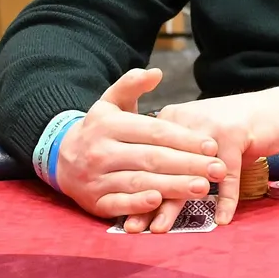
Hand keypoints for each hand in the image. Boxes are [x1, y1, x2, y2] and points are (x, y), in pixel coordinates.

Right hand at [56, 68, 227, 219]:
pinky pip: (119, 204)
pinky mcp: (94, 201)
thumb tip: (156, 73)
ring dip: (173, 186)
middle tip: (219, 169)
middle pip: (152, 158)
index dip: (185, 139)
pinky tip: (160, 202)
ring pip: (140, 182)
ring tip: (203, 188)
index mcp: (109, 124)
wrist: (59, 157)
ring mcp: (96, 178)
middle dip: (189, 164)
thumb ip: (131, 85)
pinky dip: (139, 205)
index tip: (212, 146)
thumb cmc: (98, 129)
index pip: (155, 131)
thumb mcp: (110, 102)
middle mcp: (101, 151)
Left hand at [136, 84, 278, 232]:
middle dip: (147, 202)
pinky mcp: (235, 135)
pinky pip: (228, 177)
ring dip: (175, 205)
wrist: (274, 111)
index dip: (136, 190)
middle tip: (133, 228)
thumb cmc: (234, 134)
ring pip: (188, 175)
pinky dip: (225, 201)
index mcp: (171, 121)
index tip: (124, 216)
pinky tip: (221, 221)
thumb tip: (152, 201)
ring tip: (162, 230)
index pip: (148, 161)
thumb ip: (178, 164)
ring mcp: (210, 127)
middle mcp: (186, 121)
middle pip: (162, 169)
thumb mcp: (201, 143)